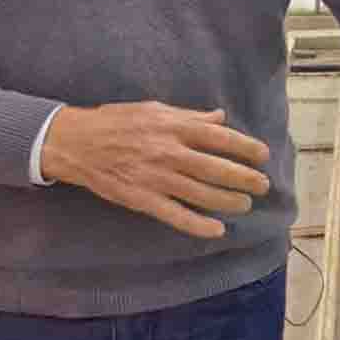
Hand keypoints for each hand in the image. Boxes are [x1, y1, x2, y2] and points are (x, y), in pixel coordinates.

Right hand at [42, 101, 271, 238]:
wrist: (77, 143)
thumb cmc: (116, 122)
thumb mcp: (154, 109)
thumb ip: (189, 116)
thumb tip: (219, 117)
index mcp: (173, 127)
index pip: (219, 137)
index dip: (245, 147)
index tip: (263, 155)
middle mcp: (169, 152)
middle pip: (216, 168)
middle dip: (244, 178)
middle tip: (262, 185)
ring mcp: (156, 178)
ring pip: (201, 194)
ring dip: (228, 201)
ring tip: (244, 204)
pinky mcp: (143, 199)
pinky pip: (176, 215)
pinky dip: (198, 224)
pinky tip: (216, 229)